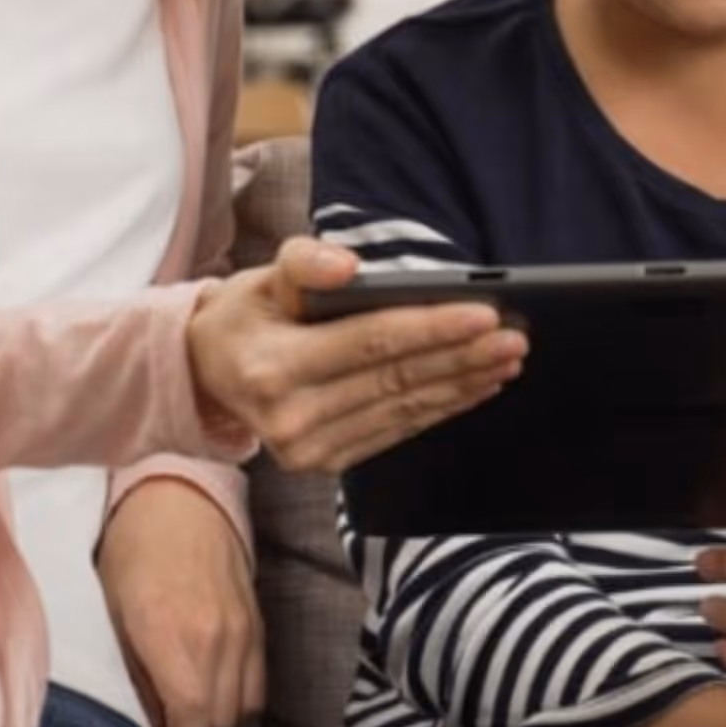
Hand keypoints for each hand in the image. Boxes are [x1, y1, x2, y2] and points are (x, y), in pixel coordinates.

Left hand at [97, 478, 260, 726]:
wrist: (178, 497)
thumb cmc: (132, 553)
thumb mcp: (115, 615)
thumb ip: (137, 673)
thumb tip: (151, 723)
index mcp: (172, 638)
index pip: (192, 722)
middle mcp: (216, 639)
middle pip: (219, 722)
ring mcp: (244, 630)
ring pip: (243, 707)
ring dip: (217, 716)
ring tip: (189, 706)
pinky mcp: (259, 622)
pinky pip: (259, 682)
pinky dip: (239, 694)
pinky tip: (214, 682)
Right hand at [185, 239, 525, 471]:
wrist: (211, 375)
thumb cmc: (248, 316)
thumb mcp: (263, 277)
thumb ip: (305, 262)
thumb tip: (349, 264)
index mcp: (274, 368)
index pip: (371, 343)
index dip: (432, 327)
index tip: (485, 314)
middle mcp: (290, 418)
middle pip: (397, 379)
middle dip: (463, 356)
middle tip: (514, 337)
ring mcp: (309, 451)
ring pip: (405, 409)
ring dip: (463, 384)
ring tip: (506, 360)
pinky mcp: (327, 464)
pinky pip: (397, 431)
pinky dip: (441, 408)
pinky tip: (474, 387)